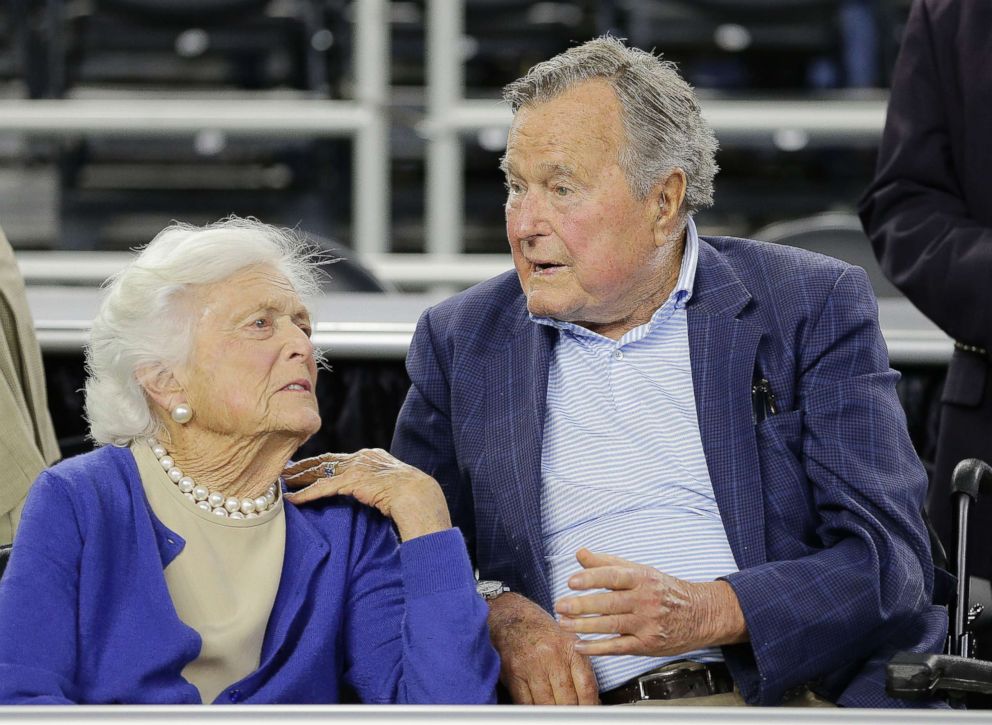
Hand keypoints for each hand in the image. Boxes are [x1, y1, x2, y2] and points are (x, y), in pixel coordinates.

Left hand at [283, 449, 451, 540]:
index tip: (303, 466)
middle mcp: (361, 457)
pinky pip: (322, 488)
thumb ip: (376, 485)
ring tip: (280, 484)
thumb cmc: (412, 497)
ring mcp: (356, 467)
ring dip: (298, 478)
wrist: (420, 496)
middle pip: (324, 461)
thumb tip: (370, 495)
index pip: (338, 458)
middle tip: (283, 471)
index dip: (319, 463)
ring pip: (319, 472)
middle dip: (302, 466)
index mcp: (371, 456)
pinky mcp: (352, 480)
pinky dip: (305, 494)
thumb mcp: (391, 485)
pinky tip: (292, 500)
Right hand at [487, 592, 598, 704]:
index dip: (590, 706)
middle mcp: (551, 655)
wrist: (512, 616)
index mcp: (570, 647)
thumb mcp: (567, 642)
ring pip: (547, 704)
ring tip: (556, 712)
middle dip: (571, 712)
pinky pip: (526, 702)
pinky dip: (533, 710)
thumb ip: (580, 670)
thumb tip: (592, 701)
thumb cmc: (542, 632)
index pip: (586, 686)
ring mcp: (531, 665)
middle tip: (572, 715)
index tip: (589, 714)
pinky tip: (539, 708)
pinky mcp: (513, 673)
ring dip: (552, 712)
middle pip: (567, 699)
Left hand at [555, 548, 747, 656]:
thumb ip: (607, 563)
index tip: (571, 581)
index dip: (591, 578)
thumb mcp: (640, 571)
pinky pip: (619, 647)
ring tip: (564, 624)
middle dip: (582, 605)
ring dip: (584, 626)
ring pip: (612, 626)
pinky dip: (598, 648)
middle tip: (560, 605)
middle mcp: (645, 600)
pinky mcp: (647, 644)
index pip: (614, 576)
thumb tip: (580, 553)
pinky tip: (580, 645)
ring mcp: (647, 624)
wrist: (701, 614)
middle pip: (610, 603)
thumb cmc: (665, 590)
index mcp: (642, 578)